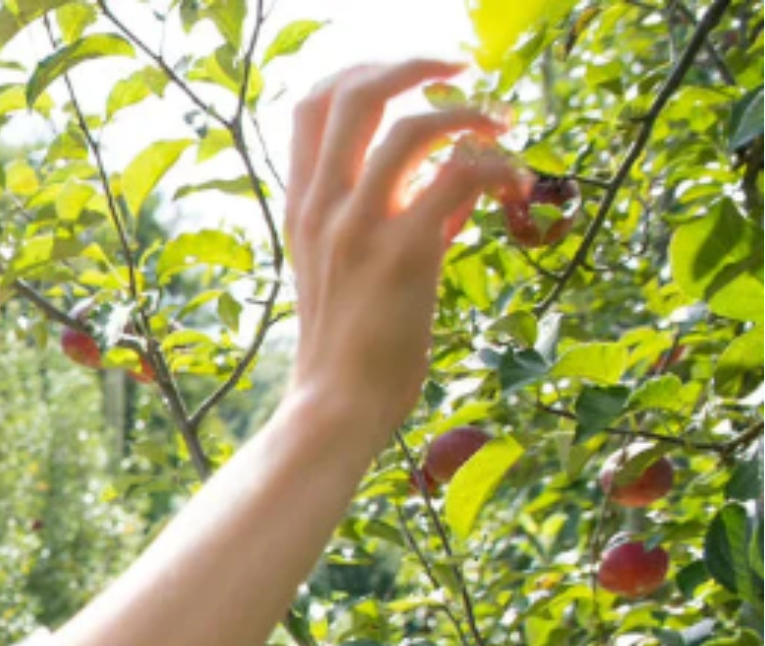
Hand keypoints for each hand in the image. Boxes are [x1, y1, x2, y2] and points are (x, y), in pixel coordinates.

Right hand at [283, 60, 523, 440]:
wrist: (336, 408)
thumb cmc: (349, 347)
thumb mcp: (347, 271)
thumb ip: (391, 216)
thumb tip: (455, 179)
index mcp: (303, 209)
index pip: (313, 105)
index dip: (365, 71)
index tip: (412, 78)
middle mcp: (324, 208)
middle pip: (356, 94)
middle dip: (416, 64)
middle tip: (463, 70)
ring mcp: (360, 230)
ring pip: (414, 126)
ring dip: (470, 115)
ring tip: (502, 130)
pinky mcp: (404, 256)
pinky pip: (460, 176)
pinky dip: (498, 166)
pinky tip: (515, 187)